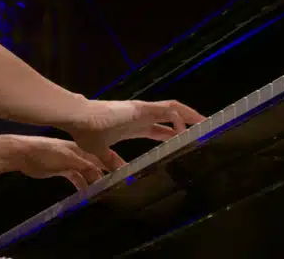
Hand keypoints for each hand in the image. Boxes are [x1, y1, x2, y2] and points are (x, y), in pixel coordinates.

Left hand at [9, 135, 124, 189]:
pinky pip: (76, 178)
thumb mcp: (66, 159)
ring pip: (87, 173)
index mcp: (82, 148)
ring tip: (104, 194)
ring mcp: (70, 161)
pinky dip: (82, 185)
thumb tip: (101, 176)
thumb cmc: (44, 152)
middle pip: (97, 165)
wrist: (22, 153)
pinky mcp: (62, 169)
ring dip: (95, 182)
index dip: (115, 164)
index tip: (127, 173)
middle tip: (119, 186)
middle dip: (108, 174)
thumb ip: (84, 166)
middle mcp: (79, 154)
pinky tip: (86, 194)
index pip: (103, 156)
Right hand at [64, 100, 205, 169]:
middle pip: (172, 116)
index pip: (162, 129)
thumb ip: (111, 162)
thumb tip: (116, 175)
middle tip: (205, 130)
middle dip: (189, 123)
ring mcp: (143, 110)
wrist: (78, 119)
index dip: (175, 133)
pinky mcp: (141, 107)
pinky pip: (166, 109)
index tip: (188, 140)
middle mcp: (142, 116)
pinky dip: (178, 116)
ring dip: (190, 115)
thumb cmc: (87, 131)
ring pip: (173, 108)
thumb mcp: (101, 152)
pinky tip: (184, 128)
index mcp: (135, 126)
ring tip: (205, 122)